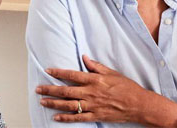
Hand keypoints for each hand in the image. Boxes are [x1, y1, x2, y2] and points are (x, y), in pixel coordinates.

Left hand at [37, 55, 152, 123]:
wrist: (138, 104)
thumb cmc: (127, 87)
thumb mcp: (113, 73)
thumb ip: (97, 66)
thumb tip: (84, 57)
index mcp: (95, 80)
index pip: (72, 75)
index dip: (58, 73)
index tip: (48, 71)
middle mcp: (91, 92)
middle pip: (66, 91)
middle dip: (50, 89)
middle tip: (38, 89)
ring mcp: (92, 105)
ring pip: (68, 105)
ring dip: (54, 103)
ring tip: (42, 101)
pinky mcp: (95, 116)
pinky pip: (77, 118)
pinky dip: (65, 118)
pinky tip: (56, 117)